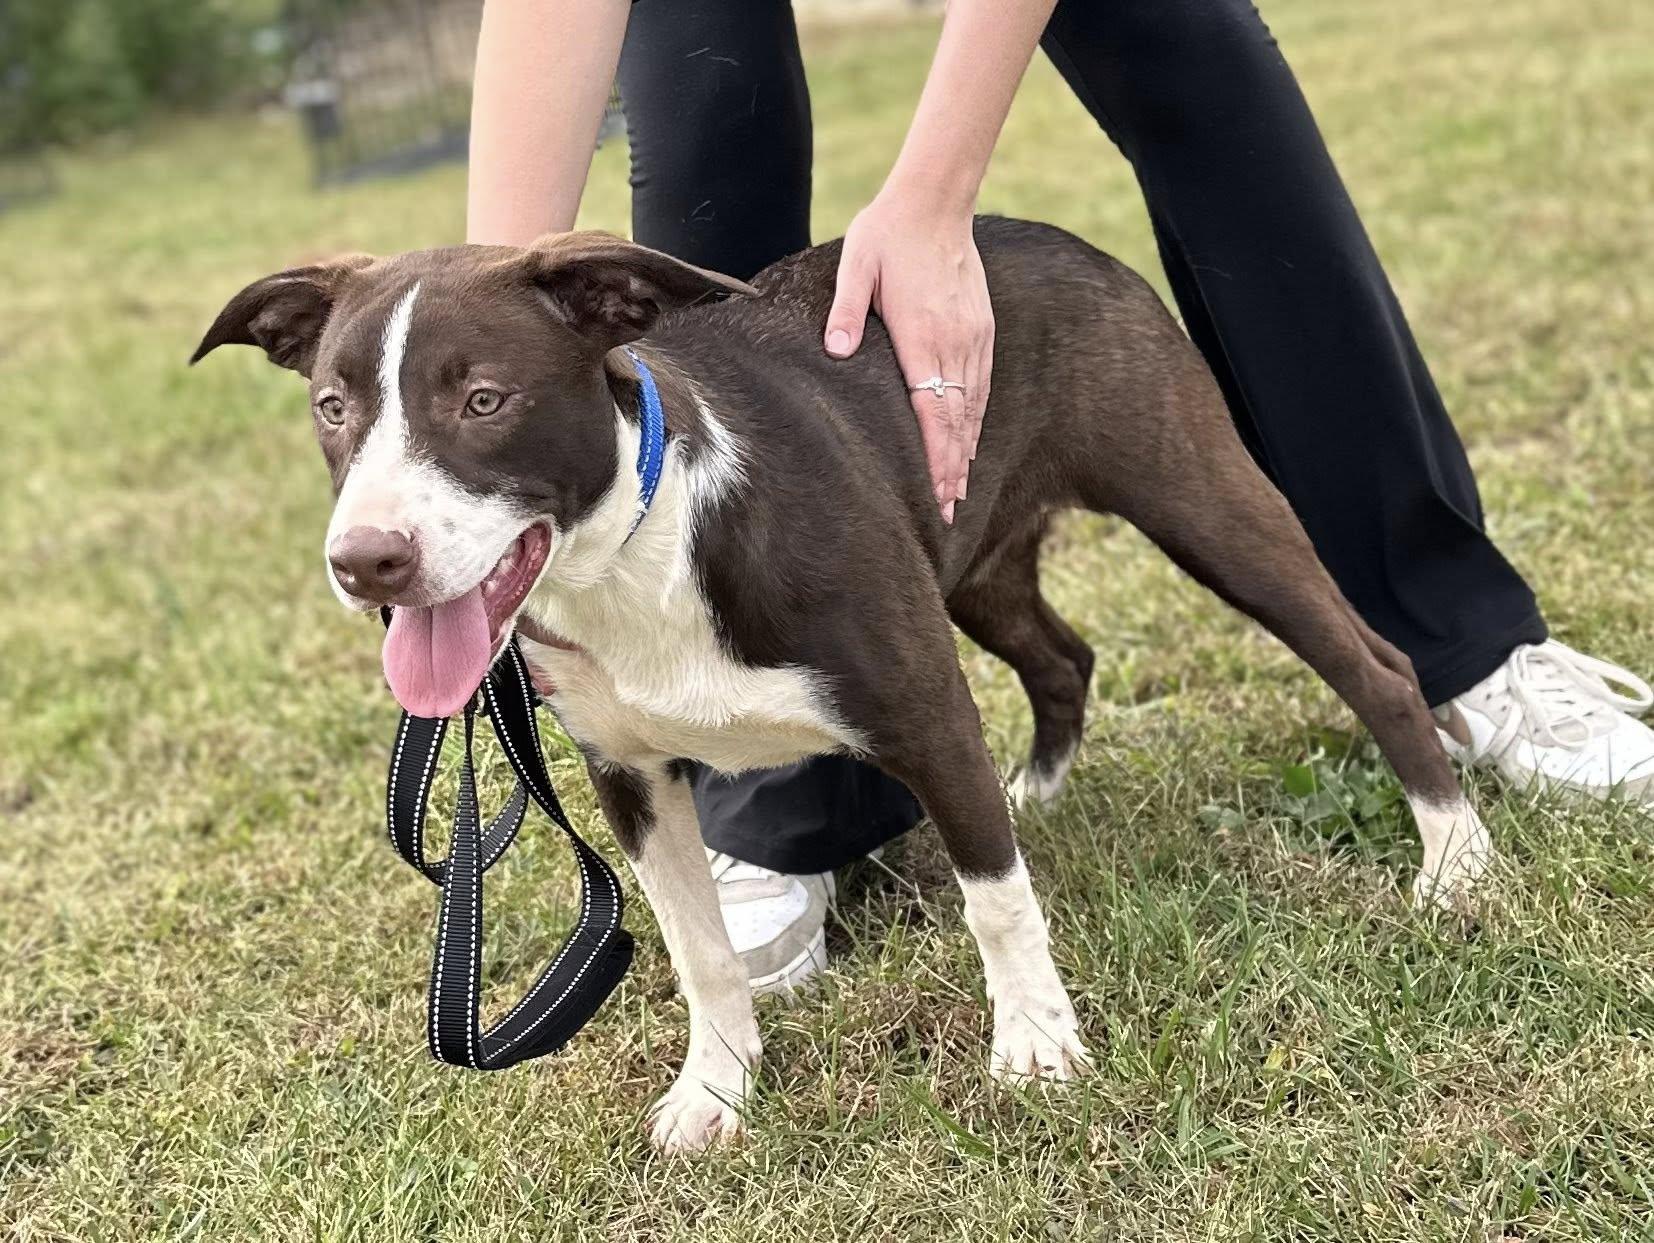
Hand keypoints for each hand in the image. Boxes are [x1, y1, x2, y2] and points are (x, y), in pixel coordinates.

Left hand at [824, 192, 992, 522]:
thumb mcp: (857, 264)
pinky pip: (981, 386)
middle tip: (950, 512)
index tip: (939, 494)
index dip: (937, 456)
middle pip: (957, 420)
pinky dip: (976, 420)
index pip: (933, 410)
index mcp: (923, 334)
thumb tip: (837, 351)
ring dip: (966, 451)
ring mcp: (972, 337)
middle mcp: (955, 342)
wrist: (936, 202)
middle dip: (954, 470)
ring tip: (960, 491)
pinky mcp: (980, 328)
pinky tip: (969, 443)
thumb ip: (846, 309)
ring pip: (972, 407)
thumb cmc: (887, 234)